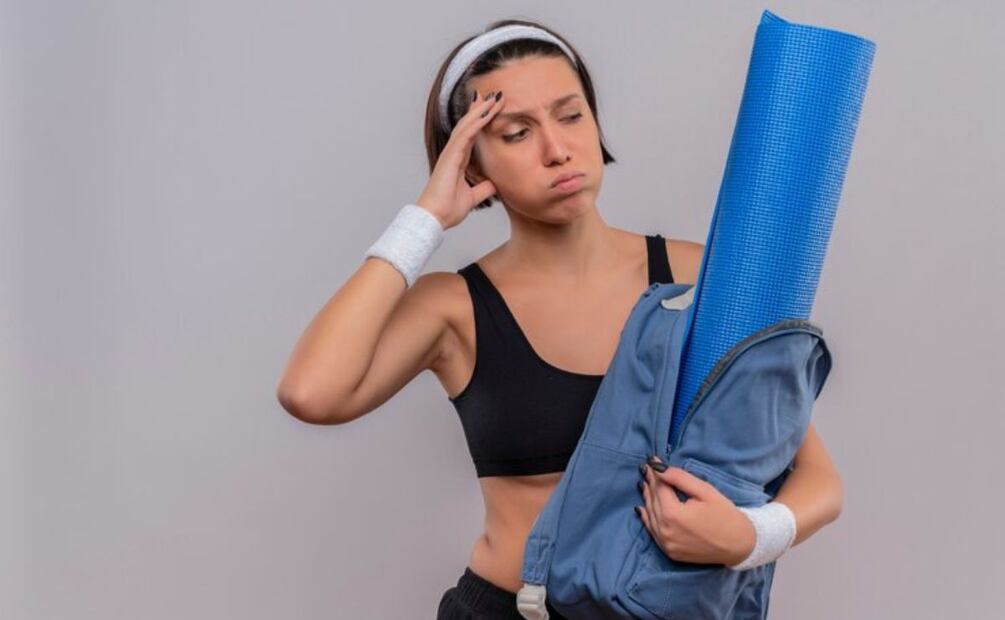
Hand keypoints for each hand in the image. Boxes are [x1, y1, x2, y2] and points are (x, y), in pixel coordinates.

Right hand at [415, 90, 504, 229]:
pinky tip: (487, 113)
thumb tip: (494, 184)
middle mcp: (453, 153)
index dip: (481, 121)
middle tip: (494, 95)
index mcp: (457, 161)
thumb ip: (482, 189)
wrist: (435, 217)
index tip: (491, 109)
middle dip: (481, 109)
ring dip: (481, 110)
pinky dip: (477, 122)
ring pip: (467, 125)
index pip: (471, 135)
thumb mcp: (472, 197)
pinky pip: (465, 135)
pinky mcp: (450, 157)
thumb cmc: (447, 209)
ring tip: (494, 98)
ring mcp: (450, 153)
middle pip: (468, 125)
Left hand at [636, 456, 755, 565]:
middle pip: (652, 501)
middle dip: (650, 484)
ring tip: (645, 484)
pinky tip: (643, 508)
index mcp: (673, 514)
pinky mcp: (669, 552)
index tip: (651, 461)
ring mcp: (666, 543)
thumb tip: (658, 468)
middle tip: (646, 470)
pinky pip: (653, 531)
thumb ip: (679, 478)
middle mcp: (665, 530)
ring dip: (647, 499)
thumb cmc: (725, 515)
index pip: (659, 488)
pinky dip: (647, 518)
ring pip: (650, 516)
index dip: (655, 473)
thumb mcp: (705, 491)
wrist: (739, 546)